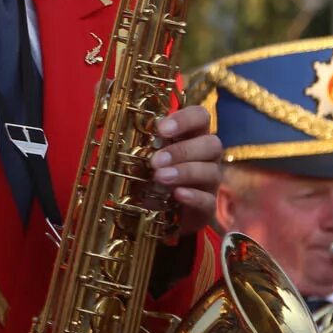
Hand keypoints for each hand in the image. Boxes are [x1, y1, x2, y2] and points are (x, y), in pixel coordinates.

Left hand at [151, 106, 221, 235]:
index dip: (186, 119)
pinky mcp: (207, 207)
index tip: (162, 128)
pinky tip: (178, 194)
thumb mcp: (146, 159)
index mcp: (192, 137)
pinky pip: (208, 200)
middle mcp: (206, 156)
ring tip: (160, 177)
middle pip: (211, 143)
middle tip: (156, 160)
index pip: (200, 117)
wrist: (162, 215)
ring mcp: (209, 182)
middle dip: (182, 150)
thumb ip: (143, 147)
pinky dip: (193, 196)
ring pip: (211, 171)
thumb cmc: (153, 178)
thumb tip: (121, 137)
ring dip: (185, 172)